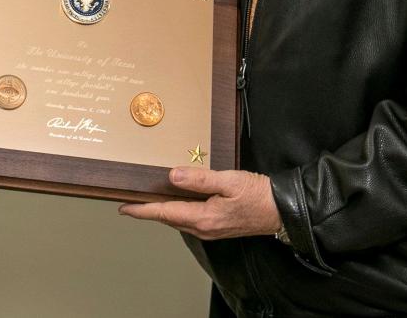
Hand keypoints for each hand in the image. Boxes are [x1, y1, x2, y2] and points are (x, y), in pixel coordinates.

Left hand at [118, 168, 279, 240]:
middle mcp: (203, 228)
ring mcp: (211, 230)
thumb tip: (172, 176)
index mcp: (203, 217)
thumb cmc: (258, 195)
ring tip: (149, 201)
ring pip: (179, 220)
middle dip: (149, 211)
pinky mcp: (218, 227)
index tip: (124, 207)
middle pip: (168, 219)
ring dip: (163, 212)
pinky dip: (177, 212)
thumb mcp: (228, 181)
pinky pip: (190, 220)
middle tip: (132, 202)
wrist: (282, 211)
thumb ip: (199, 179)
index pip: (164, 213)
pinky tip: (177, 203)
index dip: (142, 210)